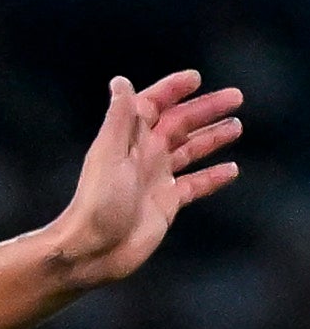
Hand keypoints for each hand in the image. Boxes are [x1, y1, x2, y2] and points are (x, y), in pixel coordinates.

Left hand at [51, 70, 245, 287]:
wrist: (93, 250)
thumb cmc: (97, 202)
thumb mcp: (108, 155)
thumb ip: (119, 119)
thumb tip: (120, 82)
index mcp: (128, 141)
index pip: (152, 107)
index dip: (171, 91)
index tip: (196, 78)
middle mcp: (143, 157)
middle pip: (179, 125)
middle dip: (205, 110)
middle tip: (236, 97)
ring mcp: (156, 180)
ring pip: (190, 151)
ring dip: (212, 138)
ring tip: (237, 126)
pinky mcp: (166, 204)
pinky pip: (195, 185)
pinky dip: (212, 177)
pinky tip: (232, 169)